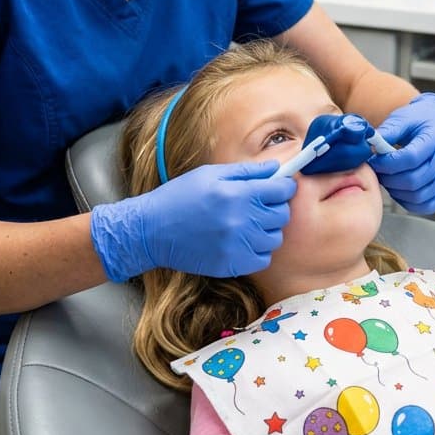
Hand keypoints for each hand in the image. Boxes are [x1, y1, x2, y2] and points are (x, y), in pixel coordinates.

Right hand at [90, 161, 295, 280]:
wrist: (151, 230)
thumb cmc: (180, 196)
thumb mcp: (211, 175)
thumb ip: (247, 172)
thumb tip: (276, 169)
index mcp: (238, 194)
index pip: (283, 190)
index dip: (283, 187)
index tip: (278, 188)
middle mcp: (241, 220)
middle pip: (282, 215)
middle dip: (275, 207)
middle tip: (260, 205)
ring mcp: (237, 245)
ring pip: (274, 238)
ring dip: (267, 230)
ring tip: (248, 224)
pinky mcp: (232, 265)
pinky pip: (262, 258)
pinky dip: (258, 250)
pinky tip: (242, 241)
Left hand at [369, 93, 434, 214]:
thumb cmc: (421, 119)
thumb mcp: (402, 118)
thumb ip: (387, 132)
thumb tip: (369, 145)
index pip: (411, 158)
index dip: (388, 164)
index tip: (374, 161)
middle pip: (415, 180)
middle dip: (390, 179)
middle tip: (378, 172)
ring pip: (420, 196)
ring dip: (398, 192)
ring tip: (388, 180)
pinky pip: (429, 205)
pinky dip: (411, 202)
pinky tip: (401, 191)